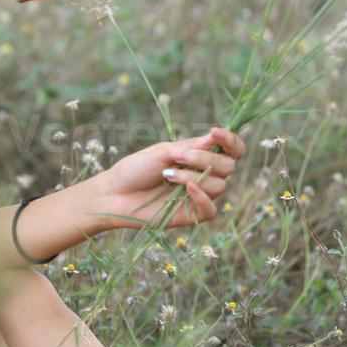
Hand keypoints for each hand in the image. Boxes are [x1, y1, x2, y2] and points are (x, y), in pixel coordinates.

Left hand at [93, 126, 247, 228]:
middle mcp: (205, 174)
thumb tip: (214, 137)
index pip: (232, 149)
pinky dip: (201, 197)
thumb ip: (191, 147)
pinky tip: (186, 189)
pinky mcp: (194, 214)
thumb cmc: (136, 168)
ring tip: (167, 174)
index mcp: (200, 155)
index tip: (215, 132)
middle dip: (204, 158)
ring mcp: (200, 195)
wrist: (114, 193)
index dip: (231, 140)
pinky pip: (211, 209)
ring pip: (219, 185)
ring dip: (192, 176)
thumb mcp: (163, 151)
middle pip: (228, 166)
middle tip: (176, 156)